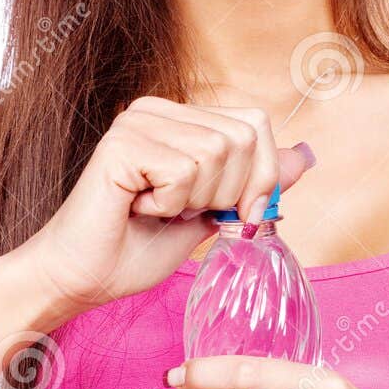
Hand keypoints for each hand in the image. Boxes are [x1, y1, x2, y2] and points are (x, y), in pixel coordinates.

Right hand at [17, 93, 316, 315]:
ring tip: (156, 209)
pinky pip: (184, 169)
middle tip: (183, 212)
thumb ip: (256, 182)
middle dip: (229, 192)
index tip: (236, 215)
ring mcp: (137, 121)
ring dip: (195, 200)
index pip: (255, 123)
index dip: (260, 176)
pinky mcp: (122, 143)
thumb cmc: (136, 250)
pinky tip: (137, 207)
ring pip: (216, 153)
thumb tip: (306, 155)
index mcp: (179, 119)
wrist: (82, 278)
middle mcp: (158, 110)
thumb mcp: (214, 213)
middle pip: (242, 136)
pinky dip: (170, 203)